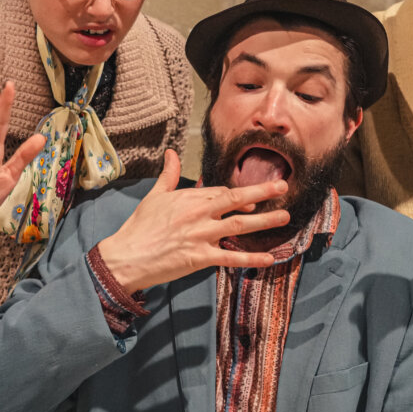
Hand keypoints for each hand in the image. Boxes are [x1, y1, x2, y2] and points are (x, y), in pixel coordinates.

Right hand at [97, 150, 290, 291]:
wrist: (127, 256)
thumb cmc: (140, 227)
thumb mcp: (155, 196)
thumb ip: (168, 175)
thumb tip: (170, 153)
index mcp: (190, 198)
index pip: (222, 192)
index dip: (241, 194)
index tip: (256, 196)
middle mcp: (199, 214)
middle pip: (236, 199)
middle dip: (262, 192)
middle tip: (283, 187)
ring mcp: (202, 235)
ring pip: (239, 226)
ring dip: (264, 221)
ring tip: (284, 217)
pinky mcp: (200, 257)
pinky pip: (231, 258)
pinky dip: (250, 258)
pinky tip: (268, 258)